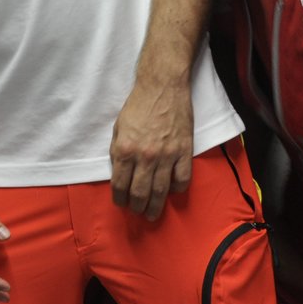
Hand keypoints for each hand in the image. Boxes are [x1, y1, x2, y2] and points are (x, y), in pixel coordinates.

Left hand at [110, 79, 193, 219]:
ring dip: (155, 206)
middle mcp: (144, 156)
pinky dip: (177, 189)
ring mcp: (166, 156)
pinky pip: (182, 179)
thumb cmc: (137, 107)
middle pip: (140, 193)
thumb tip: (120, 173)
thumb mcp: (118, 129)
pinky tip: (172, 192)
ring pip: (161, 191)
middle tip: (137, 213)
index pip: (119, 184)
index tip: (121, 204)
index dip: (119, 198)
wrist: (162, 89)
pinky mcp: (184, 152)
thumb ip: (118, 152)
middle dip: (137, 207)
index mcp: (124, 150)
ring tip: (152, 214)